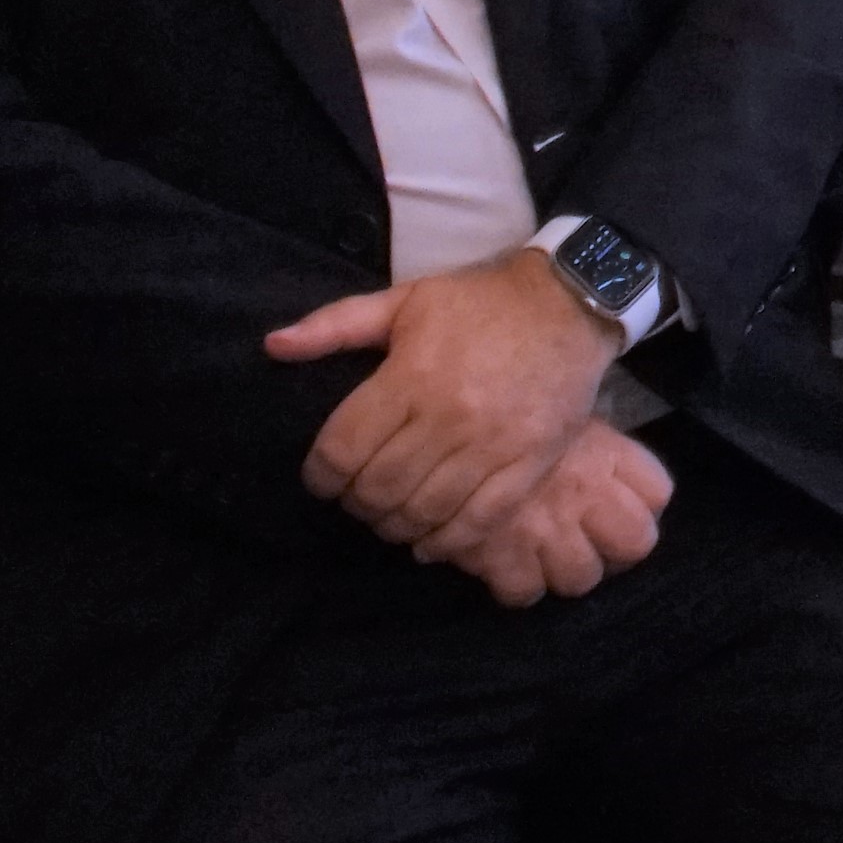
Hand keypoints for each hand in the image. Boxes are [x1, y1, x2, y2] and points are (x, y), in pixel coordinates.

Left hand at [267, 250, 622, 551]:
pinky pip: (478, 520)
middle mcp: (447, 416)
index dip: (321, 475)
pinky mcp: (529, 464)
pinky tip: (429, 542)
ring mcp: (491, 445)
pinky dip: (446, 541)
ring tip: (390, 517)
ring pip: (424, 510)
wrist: (570, 304)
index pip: (343, 449)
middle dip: (356, 503)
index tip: (322, 478)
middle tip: (356, 498)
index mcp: (410, 376)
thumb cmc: (481, 303)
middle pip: (379, 488)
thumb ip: (336, 325)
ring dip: (395, 525)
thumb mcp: (405, 300)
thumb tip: (272, 345)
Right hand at [431, 421, 672, 606]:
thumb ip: (584, 427)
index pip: (657, 492)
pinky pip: (523, 592)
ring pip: (582, 577)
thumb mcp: (556, 401)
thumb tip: (593, 437)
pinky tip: (501, 563)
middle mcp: (587, 495)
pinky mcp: (503, 557)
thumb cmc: (504, 397)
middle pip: (635, 543)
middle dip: (613, 547)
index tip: (617, 502)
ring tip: (541, 553)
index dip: (644, 500)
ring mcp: (549, 530)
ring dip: (564, 570)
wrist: (442, 416)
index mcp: (605, 453)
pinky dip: (514, 585)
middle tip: (584, 538)